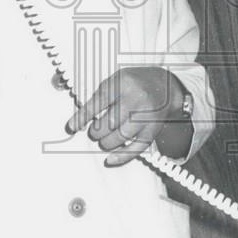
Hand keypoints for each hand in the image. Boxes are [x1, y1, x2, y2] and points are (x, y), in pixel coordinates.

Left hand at [65, 67, 187, 166]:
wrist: (166, 86)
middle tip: (93, 133)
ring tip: (104, 141)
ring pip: (121, 136)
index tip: (71, 127)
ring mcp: (146, 115)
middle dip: (96, 132)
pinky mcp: (153, 129)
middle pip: (109, 122)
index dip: (82, 117)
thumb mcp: (117, 78)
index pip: (98, 102)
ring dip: (107, 143)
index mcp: (123, 83)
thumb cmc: (137, 82)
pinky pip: (137, 147)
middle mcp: (135, 98)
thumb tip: (80, 113)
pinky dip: (122, 156)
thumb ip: (101, 94)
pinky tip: (110, 159)